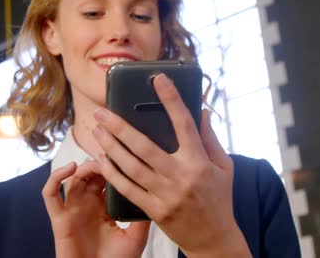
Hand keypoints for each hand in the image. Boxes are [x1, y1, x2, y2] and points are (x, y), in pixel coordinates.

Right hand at [42, 161, 149, 257]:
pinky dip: (56, 177)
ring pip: (72, 178)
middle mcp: (87, 205)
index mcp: (104, 207)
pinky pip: (50, 194)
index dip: (113, 164)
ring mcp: (72, 210)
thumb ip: (142, 216)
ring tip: (98, 163)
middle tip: (112, 155)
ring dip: (84, 166)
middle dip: (100, 162)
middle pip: (90, 174)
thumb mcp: (136, 237)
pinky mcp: (59, 219)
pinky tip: (71, 168)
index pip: (106, 178)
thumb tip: (153, 192)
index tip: (123, 154)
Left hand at [92, 74, 251, 256]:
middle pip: (144, 146)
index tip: (159, 79)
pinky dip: (112, 173)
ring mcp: (165, 194)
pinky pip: (127, 188)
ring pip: (131, 166)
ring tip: (96, 130)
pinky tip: (101, 159)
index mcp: (199, 161)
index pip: (184, 124)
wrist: (213, 239)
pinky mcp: (154, 209)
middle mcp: (181, 176)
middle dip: (119, 126)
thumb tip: (201, 111)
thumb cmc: (219, 199)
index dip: (171, 99)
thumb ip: (210, 138)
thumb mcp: (224, 167)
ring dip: (110, 147)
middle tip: (101, 111)